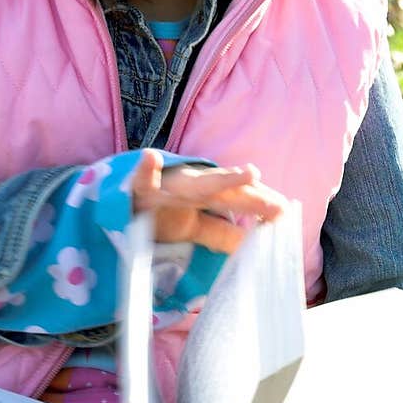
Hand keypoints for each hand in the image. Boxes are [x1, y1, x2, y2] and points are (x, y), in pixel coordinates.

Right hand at [130, 150, 287, 253]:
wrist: (115, 205)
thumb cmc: (156, 212)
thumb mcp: (191, 226)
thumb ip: (219, 233)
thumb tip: (250, 245)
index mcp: (204, 196)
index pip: (238, 199)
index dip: (261, 205)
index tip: (287, 213)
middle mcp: (190, 186)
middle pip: (228, 191)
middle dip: (255, 195)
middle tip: (282, 204)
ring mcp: (166, 187)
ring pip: (197, 184)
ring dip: (222, 178)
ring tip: (252, 173)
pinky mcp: (137, 191)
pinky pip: (140, 180)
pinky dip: (145, 169)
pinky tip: (151, 158)